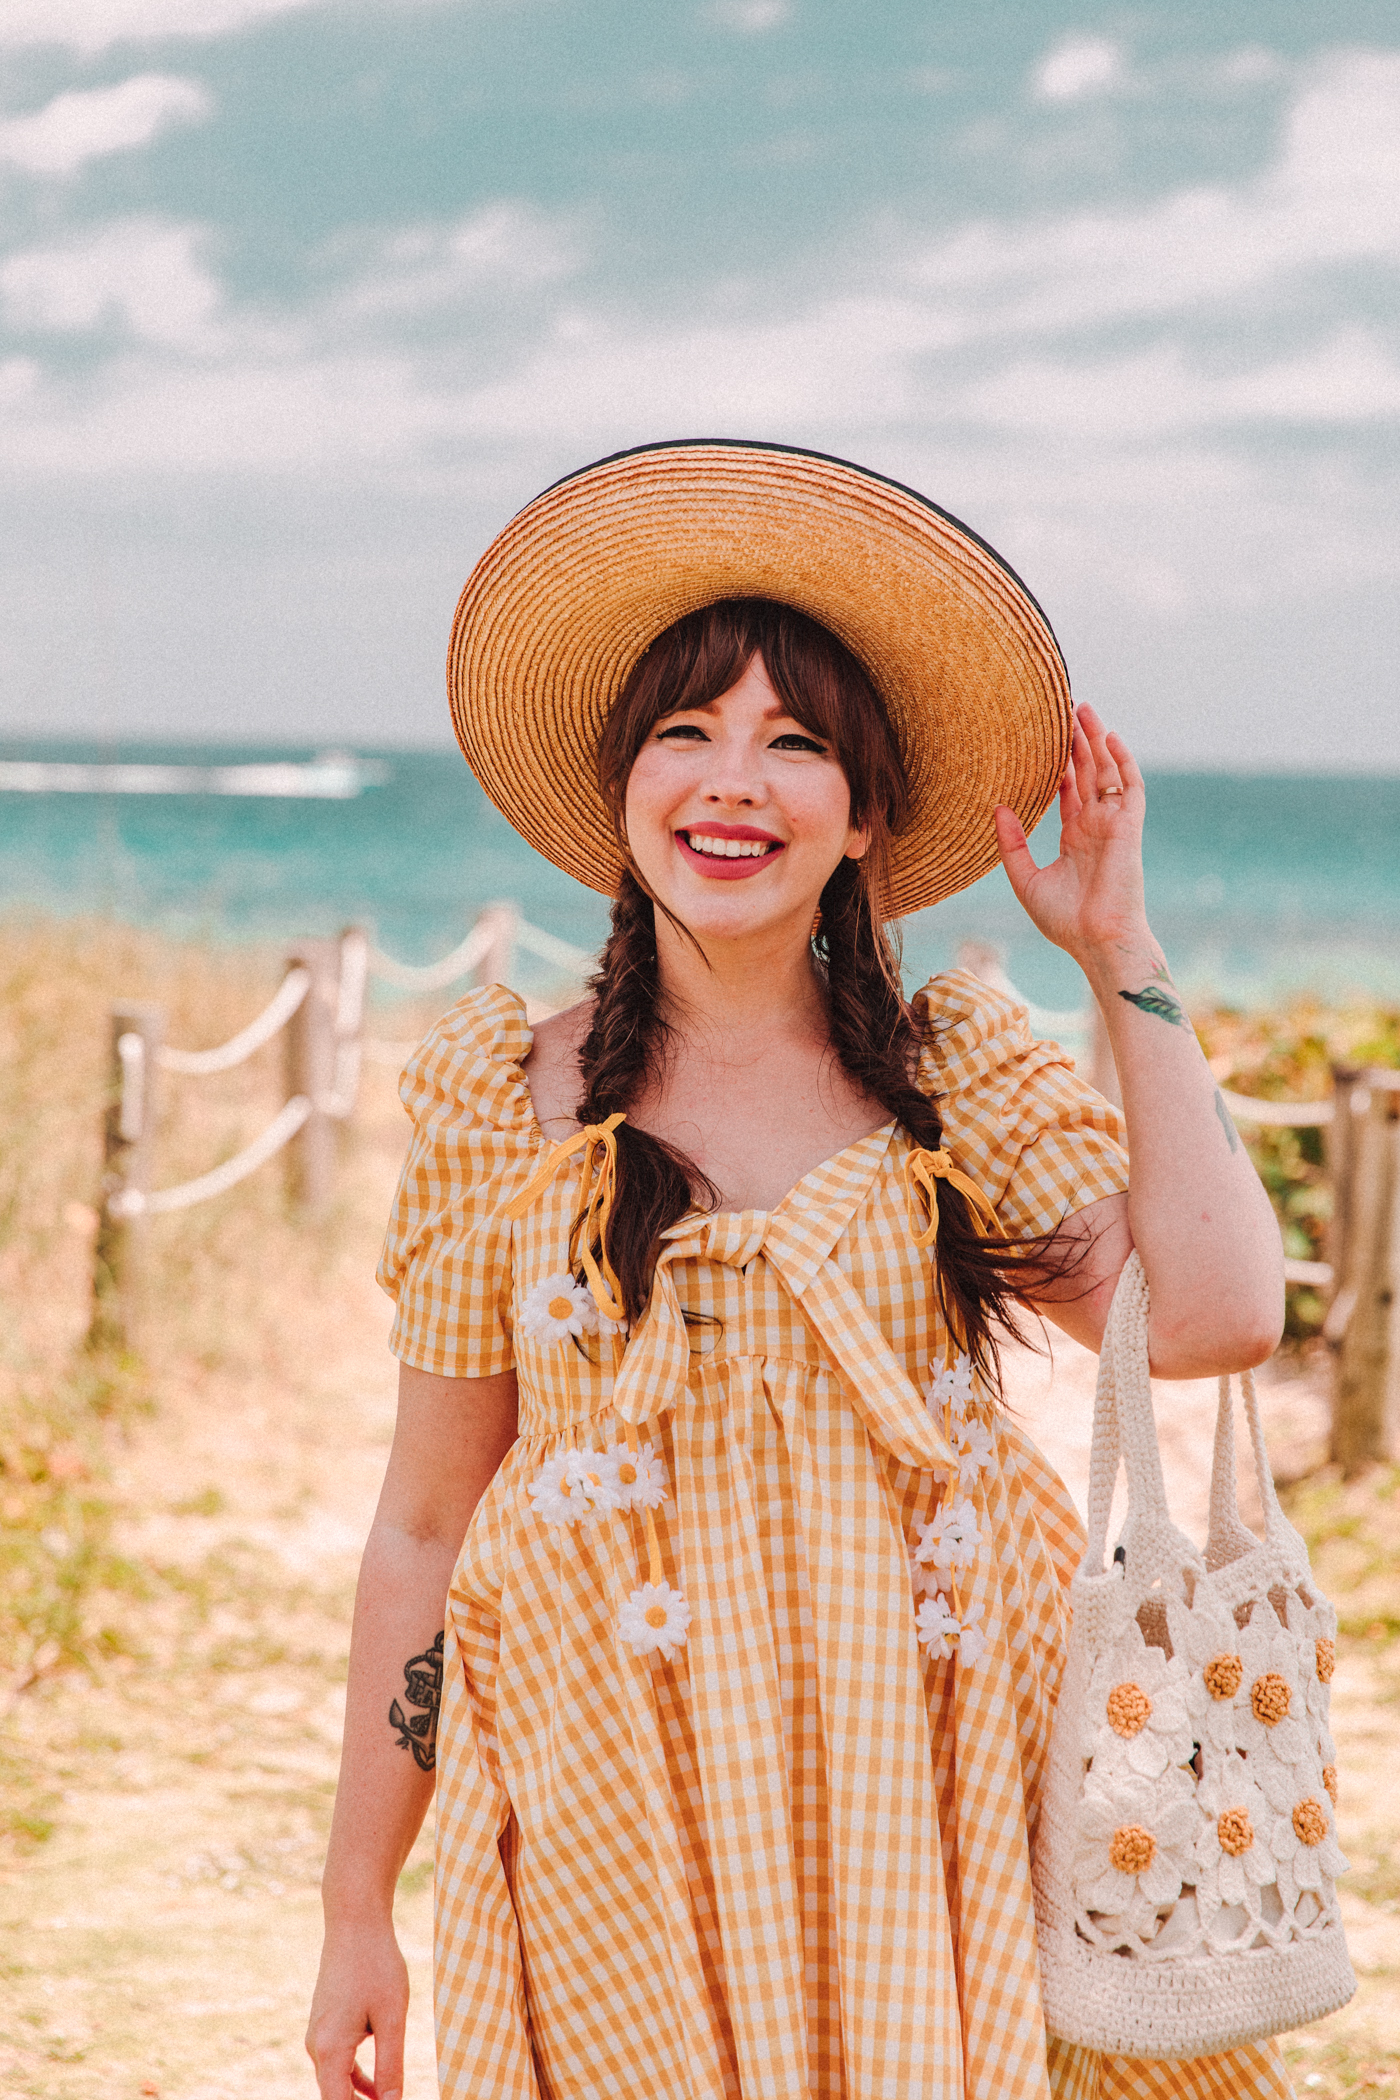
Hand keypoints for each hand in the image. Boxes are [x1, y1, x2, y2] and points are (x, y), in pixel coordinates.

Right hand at [306, 1918, 409, 2099]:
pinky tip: (376, 2085)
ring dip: (358, 2098)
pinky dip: (355, 2077)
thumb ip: (391, 2066)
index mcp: (331, 2049)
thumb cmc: (377, 1964)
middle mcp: (317, 2046)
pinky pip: (338, 2062)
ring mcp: (318, 2034)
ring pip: (336, 2081)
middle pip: (335, 2097)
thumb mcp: (392, 2017)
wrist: (354, 1922)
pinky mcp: (325, 2023)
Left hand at [993, 705, 1148, 966]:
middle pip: (1088, 774)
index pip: (1069, 792)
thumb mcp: (1026, 879)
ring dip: (1097, 741)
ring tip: (1083, 710)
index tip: (1044, 739)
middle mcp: (1096, 827)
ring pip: (1108, 772)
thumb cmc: (1064, 921)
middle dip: (1078, 743)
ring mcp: (1115, 825)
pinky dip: (1123, 761)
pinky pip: (1131, 787)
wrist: (1096, 941)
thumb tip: (997, 807)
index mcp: (1075, 838)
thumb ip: (1011, 844)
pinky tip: (1108, 736)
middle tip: (1064, 711)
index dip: (1059, 766)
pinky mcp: (1130, 828)